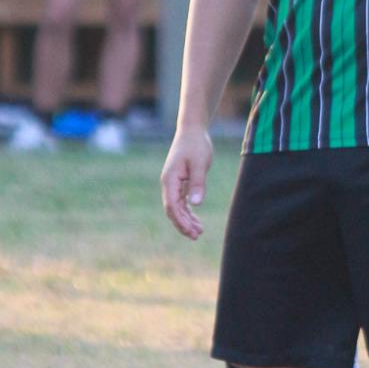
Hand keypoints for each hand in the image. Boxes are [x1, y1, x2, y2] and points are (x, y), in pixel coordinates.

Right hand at [161, 125, 212, 239]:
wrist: (192, 131)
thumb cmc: (196, 145)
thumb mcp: (199, 164)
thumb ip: (197, 183)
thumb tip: (195, 204)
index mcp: (170, 179)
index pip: (171, 206)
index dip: (180, 221)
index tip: (190, 231)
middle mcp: (169, 184)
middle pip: (172, 210)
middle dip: (183, 224)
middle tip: (196, 236)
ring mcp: (173, 184)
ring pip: (177, 208)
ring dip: (186, 220)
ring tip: (199, 232)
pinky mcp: (180, 183)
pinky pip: (182, 202)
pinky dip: (188, 212)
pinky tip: (197, 221)